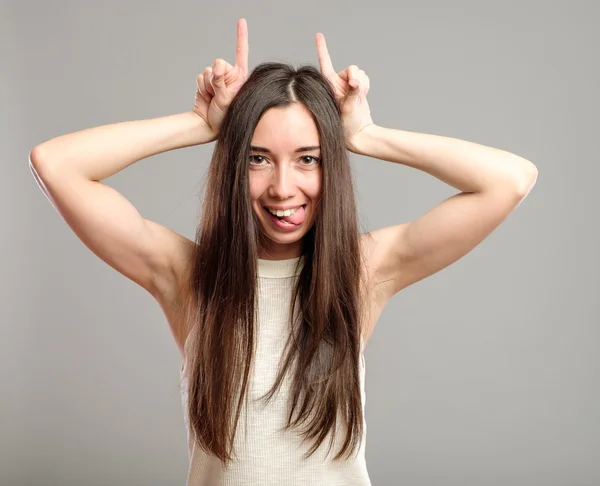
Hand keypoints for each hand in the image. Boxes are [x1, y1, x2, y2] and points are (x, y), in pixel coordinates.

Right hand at [193, 19, 248, 136]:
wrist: (209, 125)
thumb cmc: (224, 116)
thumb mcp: (226, 100)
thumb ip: (221, 82)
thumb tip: (217, 66)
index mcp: (241, 78)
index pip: (241, 53)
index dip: (240, 36)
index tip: (241, 21)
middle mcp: (230, 75)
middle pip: (219, 62)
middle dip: (216, 77)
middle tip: (218, 94)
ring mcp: (218, 78)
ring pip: (208, 70)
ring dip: (208, 85)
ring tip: (213, 98)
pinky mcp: (207, 81)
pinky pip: (200, 77)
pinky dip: (201, 87)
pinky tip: (206, 97)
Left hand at [315, 33, 373, 152]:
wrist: (358, 133)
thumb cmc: (348, 125)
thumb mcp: (348, 109)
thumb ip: (352, 93)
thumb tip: (356, 82)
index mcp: (329, 87)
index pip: (325, 64)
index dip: (322, 49)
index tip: (318, 35)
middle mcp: (337, 84)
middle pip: (350, 68)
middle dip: (356, 76)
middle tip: (357, 88)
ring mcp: (346, 86)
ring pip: (359, 73)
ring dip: (362, 83)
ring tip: (359, 98)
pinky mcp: (356, 88)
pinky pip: (364, 78)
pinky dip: (366, 85)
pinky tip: (362, 96)